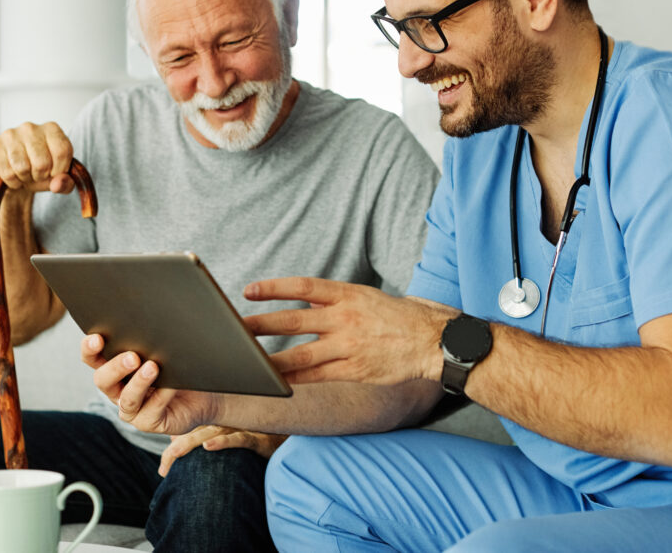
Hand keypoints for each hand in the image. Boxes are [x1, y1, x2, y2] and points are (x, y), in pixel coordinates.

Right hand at [0, 121, 75, 193]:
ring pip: (22, 168)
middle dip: (40, 176)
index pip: (62, 151)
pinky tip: (13, 176)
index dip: (59, 170)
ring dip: (25, 179)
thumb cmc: (42, 172)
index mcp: (51, 129)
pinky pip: (7, 173)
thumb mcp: (60, 179)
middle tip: (36, 174)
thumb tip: (57, 184)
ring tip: (25, 174)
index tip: (54, 173)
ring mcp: (10, 135)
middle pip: (42, 163)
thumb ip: (66, 183)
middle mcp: (30, 127)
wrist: (17, 175)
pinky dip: (12, 182)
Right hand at [81, 334, 218, 435]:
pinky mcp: (149, 422)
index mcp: (116, 368)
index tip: (96, 338)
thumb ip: (153, 338)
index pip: (93, 358)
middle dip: (115, 367)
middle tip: (133, 356)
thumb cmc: (180, 367)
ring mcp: (133, 408)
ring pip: (127, 399)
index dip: (90, 350)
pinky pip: (151, 410)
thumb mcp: (164, 349)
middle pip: (103, 380)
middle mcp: (119, 389)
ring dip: (138, 383)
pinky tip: (172, 385)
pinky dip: (162, 396)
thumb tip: (154, 313)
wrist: (204, 396)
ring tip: (153, 367)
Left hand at [159, 427, 287, 476]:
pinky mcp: (257, 438)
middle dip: (176, 452)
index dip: (173, 449)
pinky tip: (208, 446)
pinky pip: (239, 439)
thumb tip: (176, 442)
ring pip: (212, 433)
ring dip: (192, 444)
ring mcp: (242, 428)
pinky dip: (223, 441)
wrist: (289, 437)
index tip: (164, 470)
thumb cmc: (257, 437)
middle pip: (195, 433)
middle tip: (164, 470)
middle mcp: (227, 422)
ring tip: (174, 455)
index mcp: (218, 422)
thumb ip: (203, 436)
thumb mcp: (229, 438)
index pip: (189, 432)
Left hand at [243, 278, 457, 384]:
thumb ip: (338, 301)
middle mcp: (346, 318)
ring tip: (247, 364)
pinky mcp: (356, 372)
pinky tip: (278, 385)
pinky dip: (296, 382)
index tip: (250, 290)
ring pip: (300, 355)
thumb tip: (308, 303)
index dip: (274, 288)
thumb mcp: (370, 298)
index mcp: (350, 295)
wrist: (437, 341)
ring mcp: (350, 347)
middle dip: (260, 327)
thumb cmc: (405, 318)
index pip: (303, 287)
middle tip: (234, 331)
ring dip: (271, 360)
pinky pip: (319, 378)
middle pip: (293, 322)